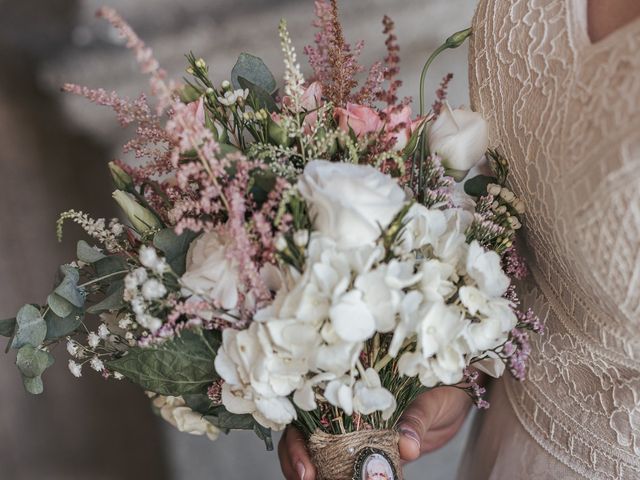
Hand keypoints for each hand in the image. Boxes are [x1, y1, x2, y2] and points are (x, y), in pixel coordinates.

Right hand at [278, 386, 471, 478]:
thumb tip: (408, 446)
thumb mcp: (429, 400)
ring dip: (317, 473)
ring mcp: (355, 435)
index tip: (307, 468)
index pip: (306, 414)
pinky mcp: (371, 454)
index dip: (298, 442)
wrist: (456, 401)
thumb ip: (416, 419)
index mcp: (348, 390)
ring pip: (319, 457)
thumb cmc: (440, 387)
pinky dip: (339, 477)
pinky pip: (346, 469)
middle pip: (304, 440)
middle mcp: (344, 413)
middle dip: (299, 464)